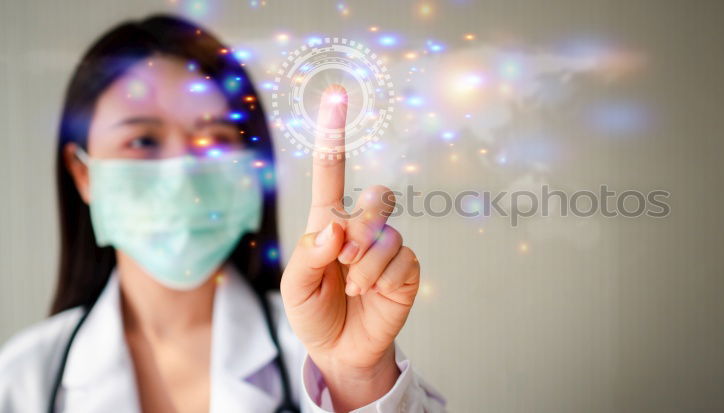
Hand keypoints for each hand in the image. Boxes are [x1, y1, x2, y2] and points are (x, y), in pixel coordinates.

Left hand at [280, 85, 419, 410]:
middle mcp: (361, 227)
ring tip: (352, 286)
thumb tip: (334, 229)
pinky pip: (399, 257)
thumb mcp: (295, 287)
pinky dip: (379, 278)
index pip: (332, 169)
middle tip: (343, 258)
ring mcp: (386, 246)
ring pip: (385, 233)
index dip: (334, 132)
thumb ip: (309, 256)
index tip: (337, 94)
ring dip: (363, 264)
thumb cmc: (314, 312)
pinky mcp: (405, 267)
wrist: (340, 350)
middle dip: (359, 228)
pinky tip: (370, 293)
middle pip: (374, 198)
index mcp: (327, 220)